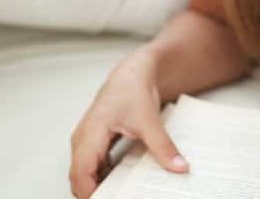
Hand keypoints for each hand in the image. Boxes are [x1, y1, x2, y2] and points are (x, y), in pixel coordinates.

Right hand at [69, 47, 188, 198]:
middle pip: (81, 179)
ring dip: (102, 187)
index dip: (92, 194)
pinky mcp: (96, 145)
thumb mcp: (149, 121)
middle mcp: (82, 142)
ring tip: (125, 193)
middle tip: (123, 197)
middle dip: (98, 193)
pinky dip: (106, 178)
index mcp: (89, 136)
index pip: (80, 175)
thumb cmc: (132, 90)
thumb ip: (163, 146)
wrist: (133, 73)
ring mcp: (87, 143)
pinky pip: (95, 169)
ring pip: (87, 175)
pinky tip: (124, 182)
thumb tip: (179, 167)